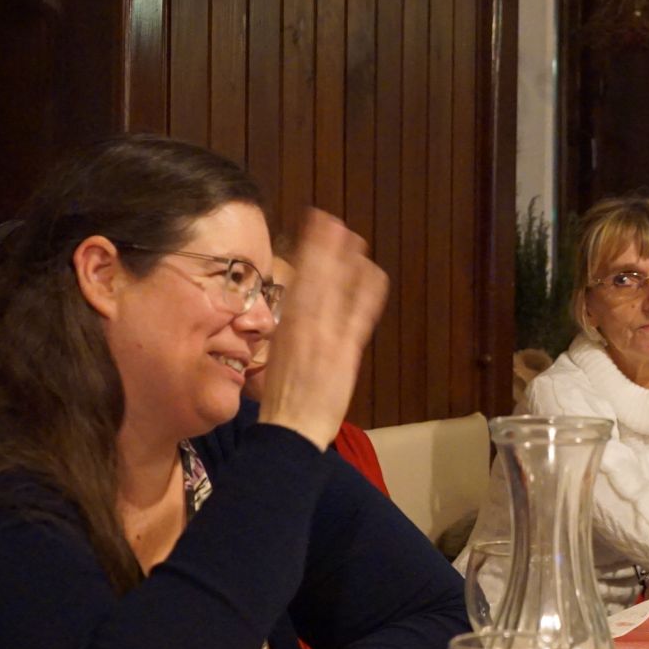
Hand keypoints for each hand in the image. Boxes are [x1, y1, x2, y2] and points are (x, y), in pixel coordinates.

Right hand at [257, 209, 388, 449]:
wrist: (291, 429)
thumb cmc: (282, 400)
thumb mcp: (276, 360)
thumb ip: (288, 335)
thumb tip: (294, 317)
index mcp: (285, 327)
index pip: (296, 280)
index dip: (304, 253)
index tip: (308, 230)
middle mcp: (304, 325)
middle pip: (315, 276)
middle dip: (322, 246)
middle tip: (329, 220)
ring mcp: (327, 335)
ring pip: (336, 288)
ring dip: (344, 260)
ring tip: (352, 237)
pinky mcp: (346, 350)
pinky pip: (359, 313)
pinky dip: (366, 290)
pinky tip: (372, 272)